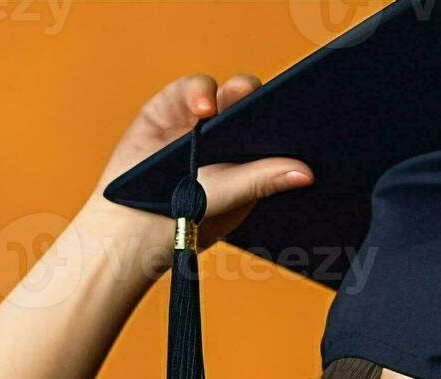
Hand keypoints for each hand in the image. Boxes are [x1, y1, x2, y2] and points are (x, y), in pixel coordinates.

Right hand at [85, 73, 314, 245]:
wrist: (131, 227)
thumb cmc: (186, 218)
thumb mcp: (230, 197)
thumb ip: (263, 178)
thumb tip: (308, 173)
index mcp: (252, 153)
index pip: (278, 126)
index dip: (290, 117)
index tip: (303, 115)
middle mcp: (229, 131)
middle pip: (255, 104)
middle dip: (265, 100)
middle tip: (271, 102)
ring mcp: (198, 118)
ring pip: (225, 91)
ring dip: (236, 92)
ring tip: (235, 103)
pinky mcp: (169, 106)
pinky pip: (191, 88)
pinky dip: (198, 91)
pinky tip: (203, 107)